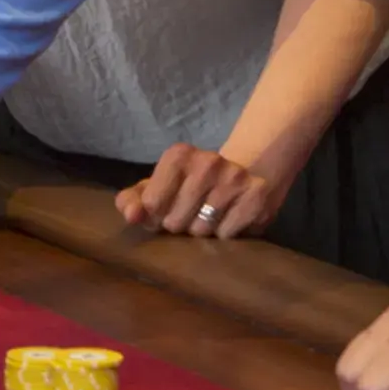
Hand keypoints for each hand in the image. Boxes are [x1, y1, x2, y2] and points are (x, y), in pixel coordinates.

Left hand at [114, 144, 284, 239]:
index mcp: (178, 155)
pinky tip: (230, 219)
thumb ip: (132, 201)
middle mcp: (208, 161)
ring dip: (203, 232)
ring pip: (202, 230)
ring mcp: (235, 178)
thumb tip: (132, 216)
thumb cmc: (190, 186)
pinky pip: (227, 234)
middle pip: (175, 222)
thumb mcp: (157, 188)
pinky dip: (226, 234)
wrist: (245, 174)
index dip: (155, 217)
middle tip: (190, 215)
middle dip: (179, 226)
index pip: (151, 204)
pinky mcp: (257, 196)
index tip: (165, 211)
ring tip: (210, 217)